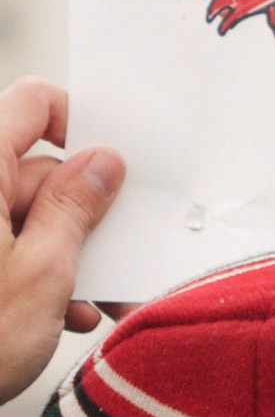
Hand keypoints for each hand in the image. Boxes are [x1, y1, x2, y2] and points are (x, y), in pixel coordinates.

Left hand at [0, 77, 125, 404]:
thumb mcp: (40, 272)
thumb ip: (76, 206)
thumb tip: (101, 164)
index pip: (33, 102)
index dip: (77, 122)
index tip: (107, 166)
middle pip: (33, 170)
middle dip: (79, 213)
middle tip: (112, 253)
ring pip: (21, 216)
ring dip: (60, 253)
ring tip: (89, 301)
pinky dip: (29, 271)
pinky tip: (56, 314)